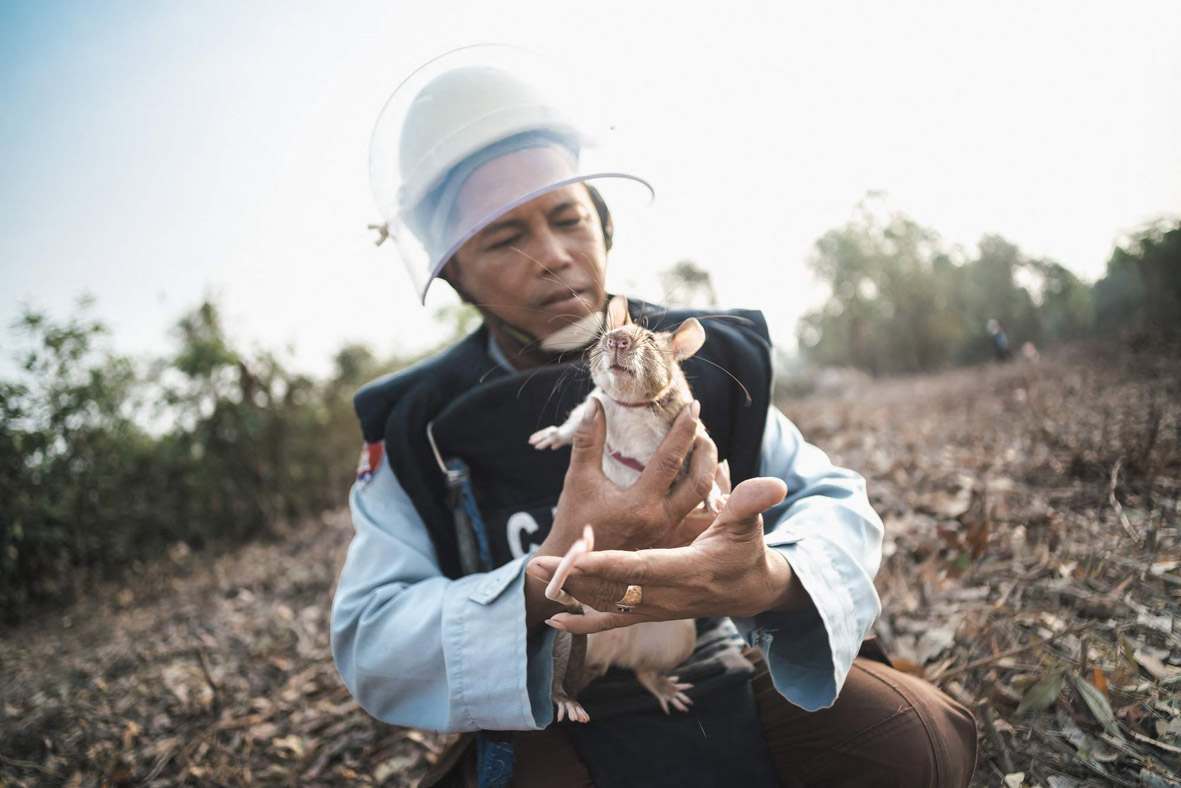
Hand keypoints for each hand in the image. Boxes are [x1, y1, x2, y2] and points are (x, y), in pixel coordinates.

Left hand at [526, 477, 810, 634]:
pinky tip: (554, 620)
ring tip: (533, 575)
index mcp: (689, 570)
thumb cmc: (746, 551)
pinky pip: (611, 623)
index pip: (643, 568)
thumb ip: (750, 502)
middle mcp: (669, 596)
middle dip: (574, 577)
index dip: (610, 565)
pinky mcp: (649, 613)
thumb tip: (773, 482)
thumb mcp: (749, 524)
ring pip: (606, 604)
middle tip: (537, 564)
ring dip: (568, 592)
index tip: (579, 557)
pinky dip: (582, 625)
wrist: (750, 592)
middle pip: (614, 589)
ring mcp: (656, 609)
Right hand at [540, 398, 718, 555]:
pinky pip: (701, 518)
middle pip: (699, 481)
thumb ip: (588, 441)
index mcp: (638, 506)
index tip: (692, 407)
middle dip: (705, 450)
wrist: (576, 571)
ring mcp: (670, 536)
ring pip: (706, 501)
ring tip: (706, 449)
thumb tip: (596, 404)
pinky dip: (709, 497)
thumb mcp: (578, 480)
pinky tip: (708, 480)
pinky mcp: (673, 544)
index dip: (682, 430)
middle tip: (702, 428)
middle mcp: (660, 522)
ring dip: (710, 472)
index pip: (669, 460)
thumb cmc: (574, 524)